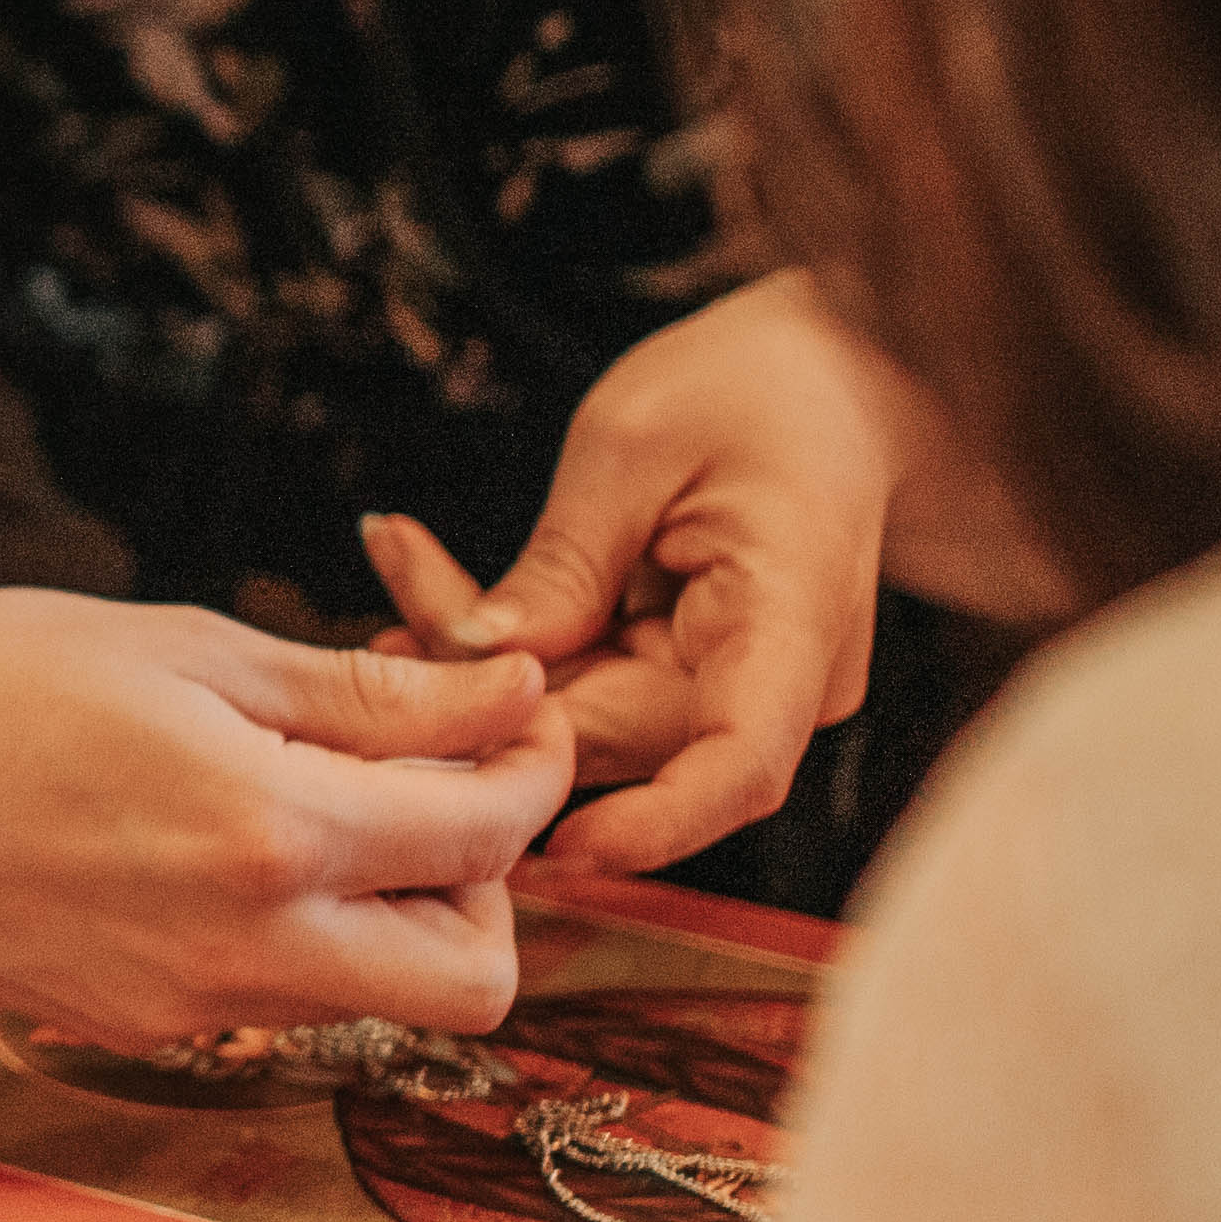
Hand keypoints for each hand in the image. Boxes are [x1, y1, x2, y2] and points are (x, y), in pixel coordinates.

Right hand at [0, 587, 574, 1048]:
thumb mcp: (181, 646)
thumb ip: (361, 691)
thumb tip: (501, 694)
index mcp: (264, 833)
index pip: (486, 833)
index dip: (531, 763)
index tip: (513, 712)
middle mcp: (243, 950)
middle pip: (478, 981)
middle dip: (494, 882)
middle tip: (440, 784)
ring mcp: (189, 1007)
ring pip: (384, 1002)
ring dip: (403, 912)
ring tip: (329, 799)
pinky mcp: (137, 1026)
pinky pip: (281, 998)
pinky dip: (303, 930)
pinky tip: (232, 840)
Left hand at [365, 275, 897, 871]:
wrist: (838, 373)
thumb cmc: (753, 385)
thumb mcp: (635, 443)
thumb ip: (564, 561)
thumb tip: (480, 659)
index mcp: (791, 621)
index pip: (738, 765)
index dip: (651, 826)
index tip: (558, 848)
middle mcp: (776, 682)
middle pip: (615, 738)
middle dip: (491, 691)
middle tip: (382, 612)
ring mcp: (735, 687)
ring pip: (582, 718)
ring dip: (484, 663)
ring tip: (400, 564)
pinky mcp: (689, 676)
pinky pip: (588, 684)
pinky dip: (516, 643)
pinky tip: (427, 582)